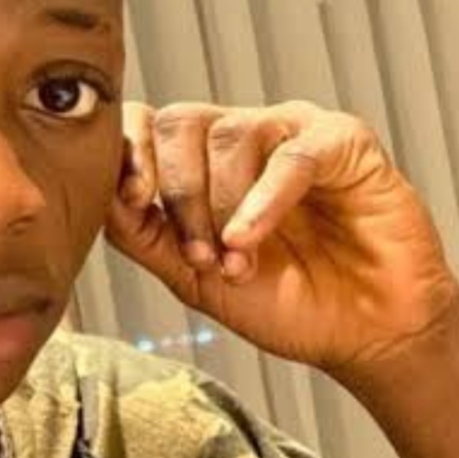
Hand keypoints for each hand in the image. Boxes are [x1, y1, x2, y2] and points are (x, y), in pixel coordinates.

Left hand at [104, 100, 458, 376]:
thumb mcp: (191, 275)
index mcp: (201, 160)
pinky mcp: (344, 142)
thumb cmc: (283, 302)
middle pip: (179, 123)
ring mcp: (292, 133)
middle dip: (177, 193)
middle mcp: (243, 136)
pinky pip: (291, 154)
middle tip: (197, 254)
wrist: (363, 334)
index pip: (145, 123)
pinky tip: (249, 238)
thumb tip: (94, 194)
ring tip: (235, 260)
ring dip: (221, 205)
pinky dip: (262, 199)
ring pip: (229, 136)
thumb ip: (141, 234)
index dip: (128, 152)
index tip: (129, 200)